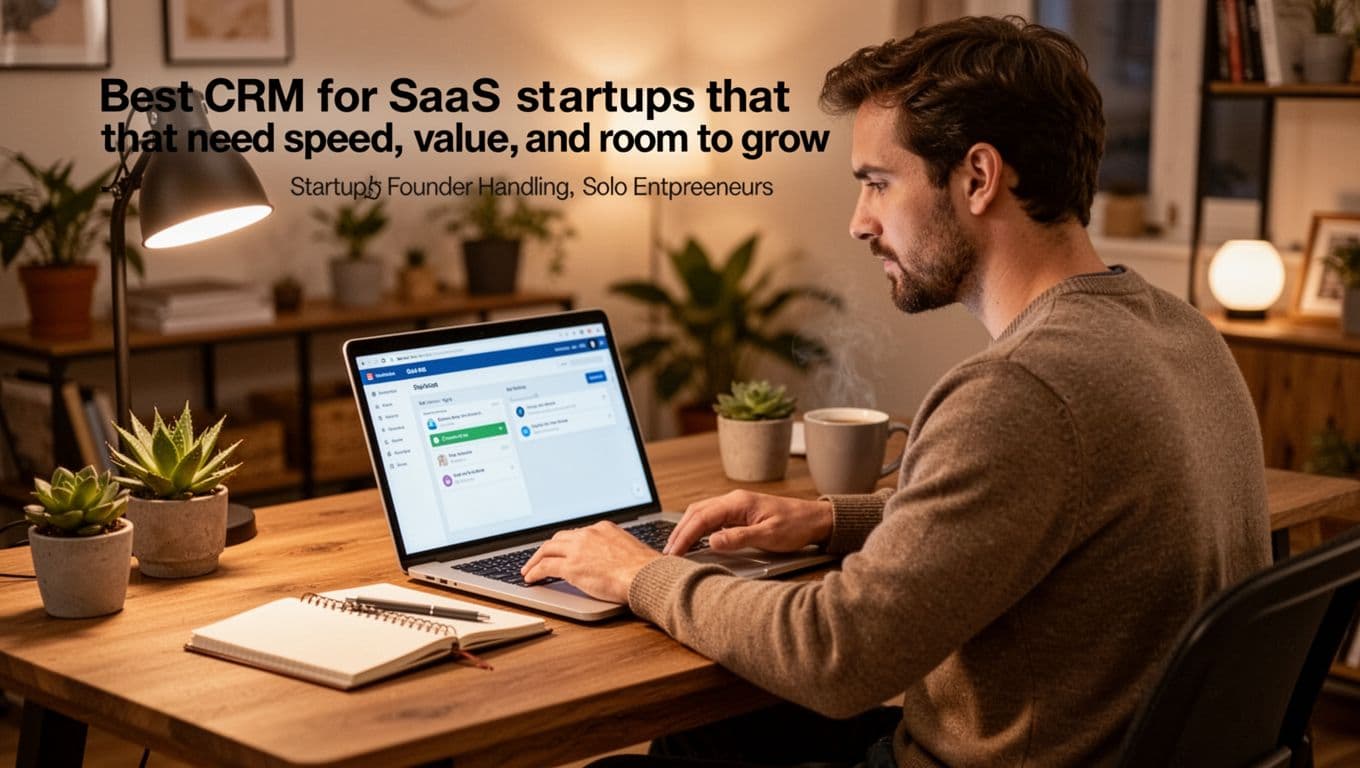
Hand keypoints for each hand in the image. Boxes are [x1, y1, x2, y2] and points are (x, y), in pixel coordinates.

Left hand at [520, 521, 661, 602]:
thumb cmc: (645, 569)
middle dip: (547, 549)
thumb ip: (617, 551)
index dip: (566, 543)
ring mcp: (578, 549)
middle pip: (559, 538)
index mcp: (604, 528)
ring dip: (535, 559)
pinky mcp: (571, 566)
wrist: (645, 575)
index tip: (561, 550)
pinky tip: (531, 578)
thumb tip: (616, 562)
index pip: (578, 533)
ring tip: (529, 569)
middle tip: (539, 558)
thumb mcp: (631, 550)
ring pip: (547, 549)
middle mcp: (589, 534)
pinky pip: (545, 567)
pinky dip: (535, 572)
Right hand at [665, 490, 832, 555]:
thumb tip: (712, 541)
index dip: (684, 536)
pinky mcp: (739, 512)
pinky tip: (694, 539)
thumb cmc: (796, 526)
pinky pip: (711, 517)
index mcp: (738, 502)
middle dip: (679, 532)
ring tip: (676, 548)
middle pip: (696, 513)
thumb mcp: (769, 536)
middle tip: (667, 553)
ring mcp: (736, 505)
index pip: (702, 518)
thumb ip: (739, 538)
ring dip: (686, 529)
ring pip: (701, 513)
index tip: (673, 552)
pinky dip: (698, 528)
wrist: (815, 519)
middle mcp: (733, 500)